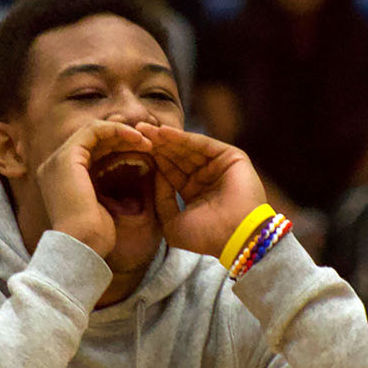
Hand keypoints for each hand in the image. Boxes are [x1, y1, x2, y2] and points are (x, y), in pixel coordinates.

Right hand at [35, 119, 153, 256]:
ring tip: (146, 142)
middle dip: (122, 138)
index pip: (91, 151)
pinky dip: (116, 131)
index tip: (143, 153)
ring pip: (93, 131)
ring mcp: (58, 160)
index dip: (117, 147)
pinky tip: (136, 139)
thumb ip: (106, 186)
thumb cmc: (95, 236)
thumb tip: (130, 174)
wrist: (82, 246)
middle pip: (92, 139)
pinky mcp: (67, 157)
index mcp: (60, 177)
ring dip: (122, 133)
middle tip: (148, 144)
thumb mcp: (103, 205)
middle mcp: (54, 165)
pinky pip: (94, 131)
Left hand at [136, 123, 265, 257]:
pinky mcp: (231, 156)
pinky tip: (163, 132)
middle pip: (177, 156)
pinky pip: (202, 144)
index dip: (152, 161)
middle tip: (134, 131)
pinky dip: (183, 137)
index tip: (131, 150)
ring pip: (188, 148)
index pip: (170, 172)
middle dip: (156, 145)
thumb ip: (161, 200)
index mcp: (194, 193)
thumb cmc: (206, 237)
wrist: (236, 238)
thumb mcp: (172, 223)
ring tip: (145, 129)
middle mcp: (206, 177)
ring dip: (166, 138)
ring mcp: (219, 166)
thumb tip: (154, 175)